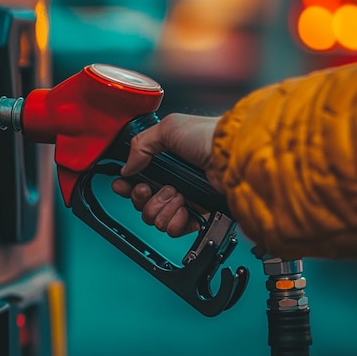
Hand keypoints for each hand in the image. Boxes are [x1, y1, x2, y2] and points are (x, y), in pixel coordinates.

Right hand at [111, 113, 221, 236]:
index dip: (128, 186)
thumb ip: (140, 145)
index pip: (137, 179)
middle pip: (143, 202)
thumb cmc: (207, 136)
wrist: (232, 156)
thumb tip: (127, 166)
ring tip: (177, 196)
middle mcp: (173, 180)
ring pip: (157, 218)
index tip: (124, 187)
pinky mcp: (198, 213)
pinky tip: (184, 211)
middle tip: (154, 189)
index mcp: (165, 160)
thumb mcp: (168, 128)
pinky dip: (177, 222)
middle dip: (145, 199)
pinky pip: (176, 227)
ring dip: (163, 208)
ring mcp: (185, 197)